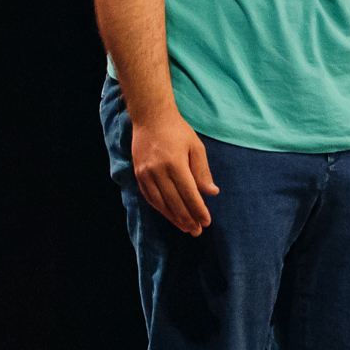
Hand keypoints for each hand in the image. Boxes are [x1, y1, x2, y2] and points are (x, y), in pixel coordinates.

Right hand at [131, 110, 218, 235]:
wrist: (150, 118)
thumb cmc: (178, 131)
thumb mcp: (196, 147)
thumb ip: (202, 171)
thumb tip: (212, 193)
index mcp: (174, 164)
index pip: (189, 194)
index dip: (198, 210)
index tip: (206, 222)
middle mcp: (157, 171)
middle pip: (174, 202)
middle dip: (187, 219)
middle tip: (197, 231)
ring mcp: (145, 174)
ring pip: (160, 203)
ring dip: (173, 218)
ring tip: (185, 228)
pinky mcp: (138, 174)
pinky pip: (150, 197)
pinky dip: (160, 208)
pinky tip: (169, 215)